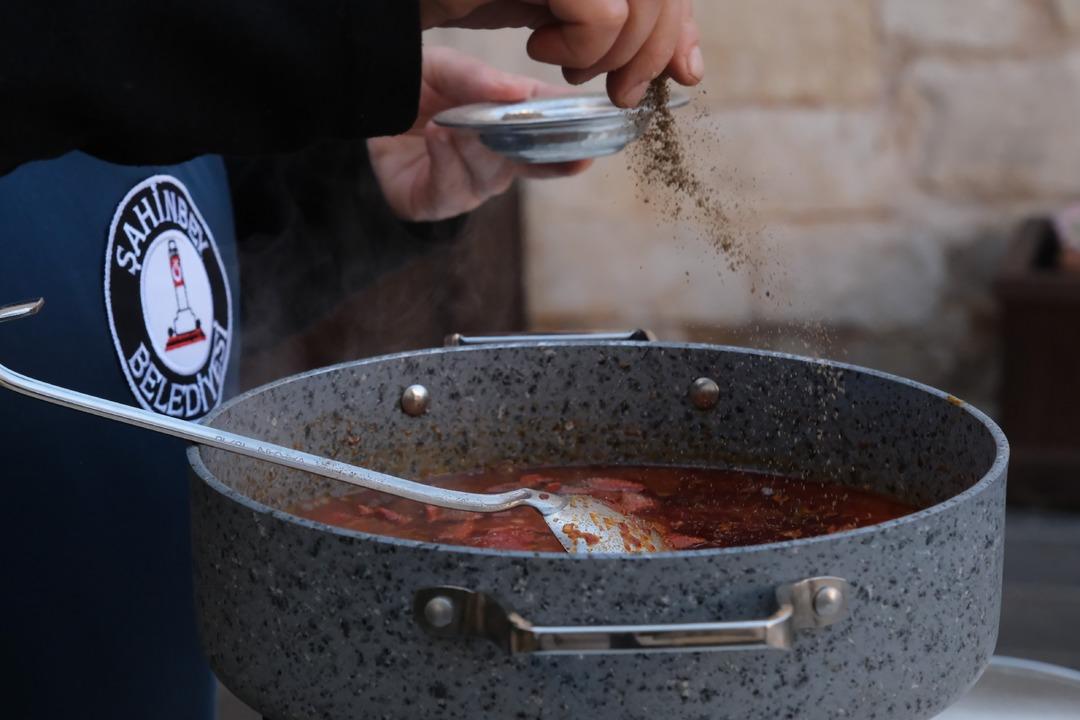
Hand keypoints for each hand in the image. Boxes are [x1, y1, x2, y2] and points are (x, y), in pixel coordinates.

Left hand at [367, 47, 590, 221]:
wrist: (362, 113)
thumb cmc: (413, 92)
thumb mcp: (445, 70)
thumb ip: (478, 78)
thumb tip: (519, 92)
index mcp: (508, 131)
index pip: (548, 136)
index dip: (572, 140)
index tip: (594, 137)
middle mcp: (495, 163)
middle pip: (523, 159)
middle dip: (530, 145)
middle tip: (533, 126)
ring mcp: (468, 186)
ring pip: (488, 173)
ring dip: (476, 146)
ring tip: (455, 122)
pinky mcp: (436, 203)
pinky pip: (451, 188)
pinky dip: (446, 160)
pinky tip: (438, 136)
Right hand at [419, 0, 702, 106]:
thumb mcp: (568, 15)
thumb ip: (629, 30)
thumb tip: (690, 67)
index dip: (683, 26)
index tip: (680, 74)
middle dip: (655, 52)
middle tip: (621, 93)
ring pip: (642, 2)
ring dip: (615, 55)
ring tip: (568, 69)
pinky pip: (605, 14)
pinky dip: (582, 50)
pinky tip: (540, 48)